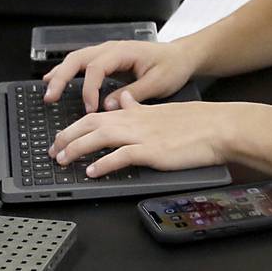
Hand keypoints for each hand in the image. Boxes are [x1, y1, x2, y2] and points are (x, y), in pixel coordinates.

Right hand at [40, 38, 198, 112]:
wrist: (181, 57)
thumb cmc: (172, 67)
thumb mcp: (158, 83)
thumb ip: (132, 95)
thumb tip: (108, 107)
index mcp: (123, 51)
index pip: (96, 68)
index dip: (89, 89)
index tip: (89, 109)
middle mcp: (111, 48)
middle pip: (78, 59)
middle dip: (61, 77)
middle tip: (50, 97)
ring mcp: (107, 52)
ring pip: (76, 59)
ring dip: (60, 74)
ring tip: (47, 91)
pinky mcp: (107, 59)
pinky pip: (83, 63)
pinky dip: (68, 72)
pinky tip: (56, 80)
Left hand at [47, 91, 230, 176]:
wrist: (218, 127)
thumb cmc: (195, 122)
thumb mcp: (161, 109)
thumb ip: (139, 106)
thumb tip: (123, 99)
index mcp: (135, 113)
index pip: (97, 116)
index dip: (75, 126)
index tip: (62, 137)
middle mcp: (134, 122)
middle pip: (91, 124)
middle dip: (68, 136)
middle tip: (53, 150)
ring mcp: (142, 136)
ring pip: (100, 137)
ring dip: (78, 148)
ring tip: (63, 159)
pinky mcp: (153, 150)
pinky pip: (122, 156)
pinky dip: (104, 163)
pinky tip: (92, 171)